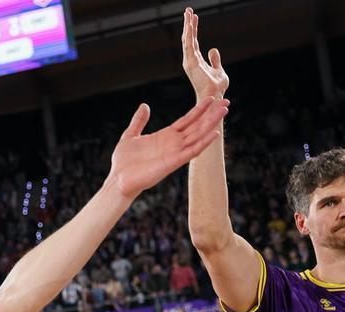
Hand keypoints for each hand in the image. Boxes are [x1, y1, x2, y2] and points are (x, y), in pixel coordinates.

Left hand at [108, 97, 228, 198]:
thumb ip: (139, 121)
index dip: (199, 110)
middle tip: (226, 101)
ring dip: (211, 124)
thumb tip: (144, 106)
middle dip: (211, 114)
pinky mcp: (173, 163)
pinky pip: (192, 151)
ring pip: (198, 135)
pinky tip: (214, 133)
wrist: (118, 179)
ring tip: (224, 111)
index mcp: (165, 136)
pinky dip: (203, 143)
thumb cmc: (123, 162)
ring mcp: (175, 153)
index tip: (211, 98)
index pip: (187, 120)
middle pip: (197, 126)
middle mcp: (173, 144)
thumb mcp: (130, 135)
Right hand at [181, 9, 228, 99]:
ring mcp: (189, 60)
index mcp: (196, 60)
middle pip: (188, 38)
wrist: (214, 95)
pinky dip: (189, 34)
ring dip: (188, 25)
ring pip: (187, 39)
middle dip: (188, 23)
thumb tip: (213, 49)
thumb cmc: (216, 86)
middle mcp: (190, 59)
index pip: (193, 41)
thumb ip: (214, 59)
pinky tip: (189, 24)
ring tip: (188, 12)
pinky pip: (189, 45)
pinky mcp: (191, 62)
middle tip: (188, 10)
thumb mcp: (218, 69)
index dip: (193, 29)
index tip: (193, 17)